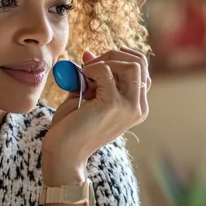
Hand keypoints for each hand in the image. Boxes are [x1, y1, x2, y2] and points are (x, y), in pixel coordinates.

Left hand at [43, 48, 150, 174]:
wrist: (63, 152)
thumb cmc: (73, 127)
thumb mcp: (88, 97)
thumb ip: (93, 77)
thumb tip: (89, 53)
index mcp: (136, 107)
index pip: (142, 71)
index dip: (120, 59)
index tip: (98, 63)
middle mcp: (138, 108)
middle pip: (140, 64)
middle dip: (114, 55)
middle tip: (91, 64)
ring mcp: (129, 107)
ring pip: (133, 65)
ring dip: (107, 60)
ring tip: (87, 71)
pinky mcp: (113, 104)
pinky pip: (106, 71)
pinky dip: (91, 68)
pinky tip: (80, 78)